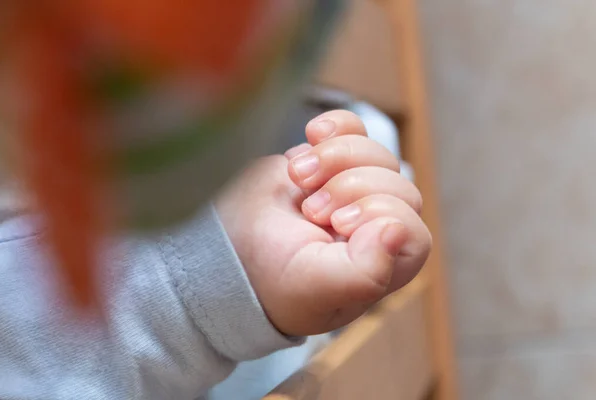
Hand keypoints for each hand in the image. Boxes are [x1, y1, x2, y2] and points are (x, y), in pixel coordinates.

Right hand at [216, 110, 430, 335]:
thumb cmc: (275, 279)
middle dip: (350, 187)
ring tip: (298, 177)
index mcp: (384, 263)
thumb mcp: (317, 288)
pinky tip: (311, 136)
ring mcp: (355, 189)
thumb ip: (364, 273)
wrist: (230, 248)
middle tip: (311, 208)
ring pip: (375, 152)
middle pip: (397, 184)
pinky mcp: (331, 161)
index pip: (411, 229)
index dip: (378, 215)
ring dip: (336, 157)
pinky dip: (335, 127)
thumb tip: (398, 231)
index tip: (336, 225)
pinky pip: (353, 128)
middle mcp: (376, 225)